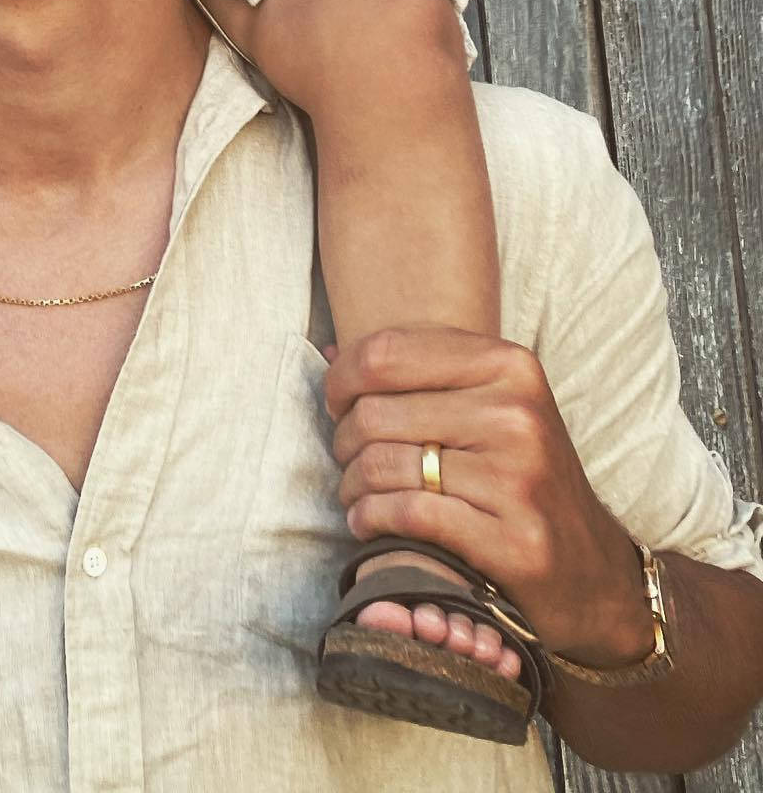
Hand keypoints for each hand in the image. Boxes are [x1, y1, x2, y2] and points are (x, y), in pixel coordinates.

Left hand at [326, 327, 656, 667]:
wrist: (592, 571)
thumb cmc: (519, 475)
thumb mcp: (489, 403)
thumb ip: (417, 371)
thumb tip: (327, 347)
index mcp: (509, 366)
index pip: (384, 353)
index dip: (340, 379)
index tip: (336, 405)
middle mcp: (517, 414)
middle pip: (373, 413)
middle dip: (343, 440)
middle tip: (348, 459)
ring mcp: (519, 478)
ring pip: (382, 464)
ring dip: (352, 484)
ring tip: (357, 493)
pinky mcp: (514, 540)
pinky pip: (407, 514)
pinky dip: (370, 519)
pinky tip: (367, 522)